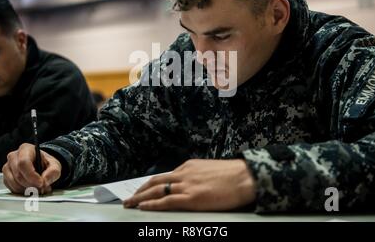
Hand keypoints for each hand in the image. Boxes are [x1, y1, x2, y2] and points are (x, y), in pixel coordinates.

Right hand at [2, 143, 61, 194]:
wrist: (41, 166)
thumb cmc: (46, 163)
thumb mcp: (55, 165)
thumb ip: (53, 172)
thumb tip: (45, 181)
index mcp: (25, 149)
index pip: (24, 162)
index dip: (32, 175)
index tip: (41, 183)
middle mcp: (14, 156)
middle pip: (18, 174)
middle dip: (31, 184)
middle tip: (41, 188)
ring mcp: (8, 167)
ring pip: (14, 183)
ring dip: (27, 189)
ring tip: (38, 188)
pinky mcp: (6, 177)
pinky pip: (12, 188)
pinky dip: (22, 191)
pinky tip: (30, 188)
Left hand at [123, 159, 255, 210]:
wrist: (245, 177)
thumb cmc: (233, 175)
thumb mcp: (209, 170)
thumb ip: (196, 175)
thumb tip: (190, 184)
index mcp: (189, 166)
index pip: (165, 176)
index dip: (151, 184)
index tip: (142, 190)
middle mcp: (184, 173)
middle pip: (155, 182)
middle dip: (140, 190)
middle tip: (129, 198)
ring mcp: (187, 185)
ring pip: (157, 191)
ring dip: (141, 198)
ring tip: (130, 204)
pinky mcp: (191, 197)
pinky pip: (166, 201)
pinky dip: (152, 204)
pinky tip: (143, 207)